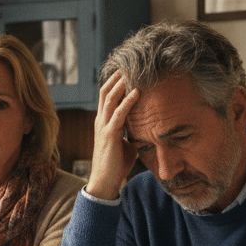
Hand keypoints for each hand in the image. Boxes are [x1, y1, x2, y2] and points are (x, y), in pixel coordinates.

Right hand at [86, 70, 139, 199]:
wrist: (105, 182)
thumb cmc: (116, 165)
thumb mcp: (126, 145)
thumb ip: (132, 134)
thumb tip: (145, 130)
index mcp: (103, 122)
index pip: (106, 96)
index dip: (115, 82)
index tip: (127, 71)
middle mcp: (100, 121)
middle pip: (106, 91)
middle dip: (117, 77)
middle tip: (129, 63)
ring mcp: (103, 127)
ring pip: (110, 98)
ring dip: (121, 84)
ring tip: (132, 71)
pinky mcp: (109, 135)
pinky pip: (118, 114)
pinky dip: (128, 101)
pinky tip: (137, 92)